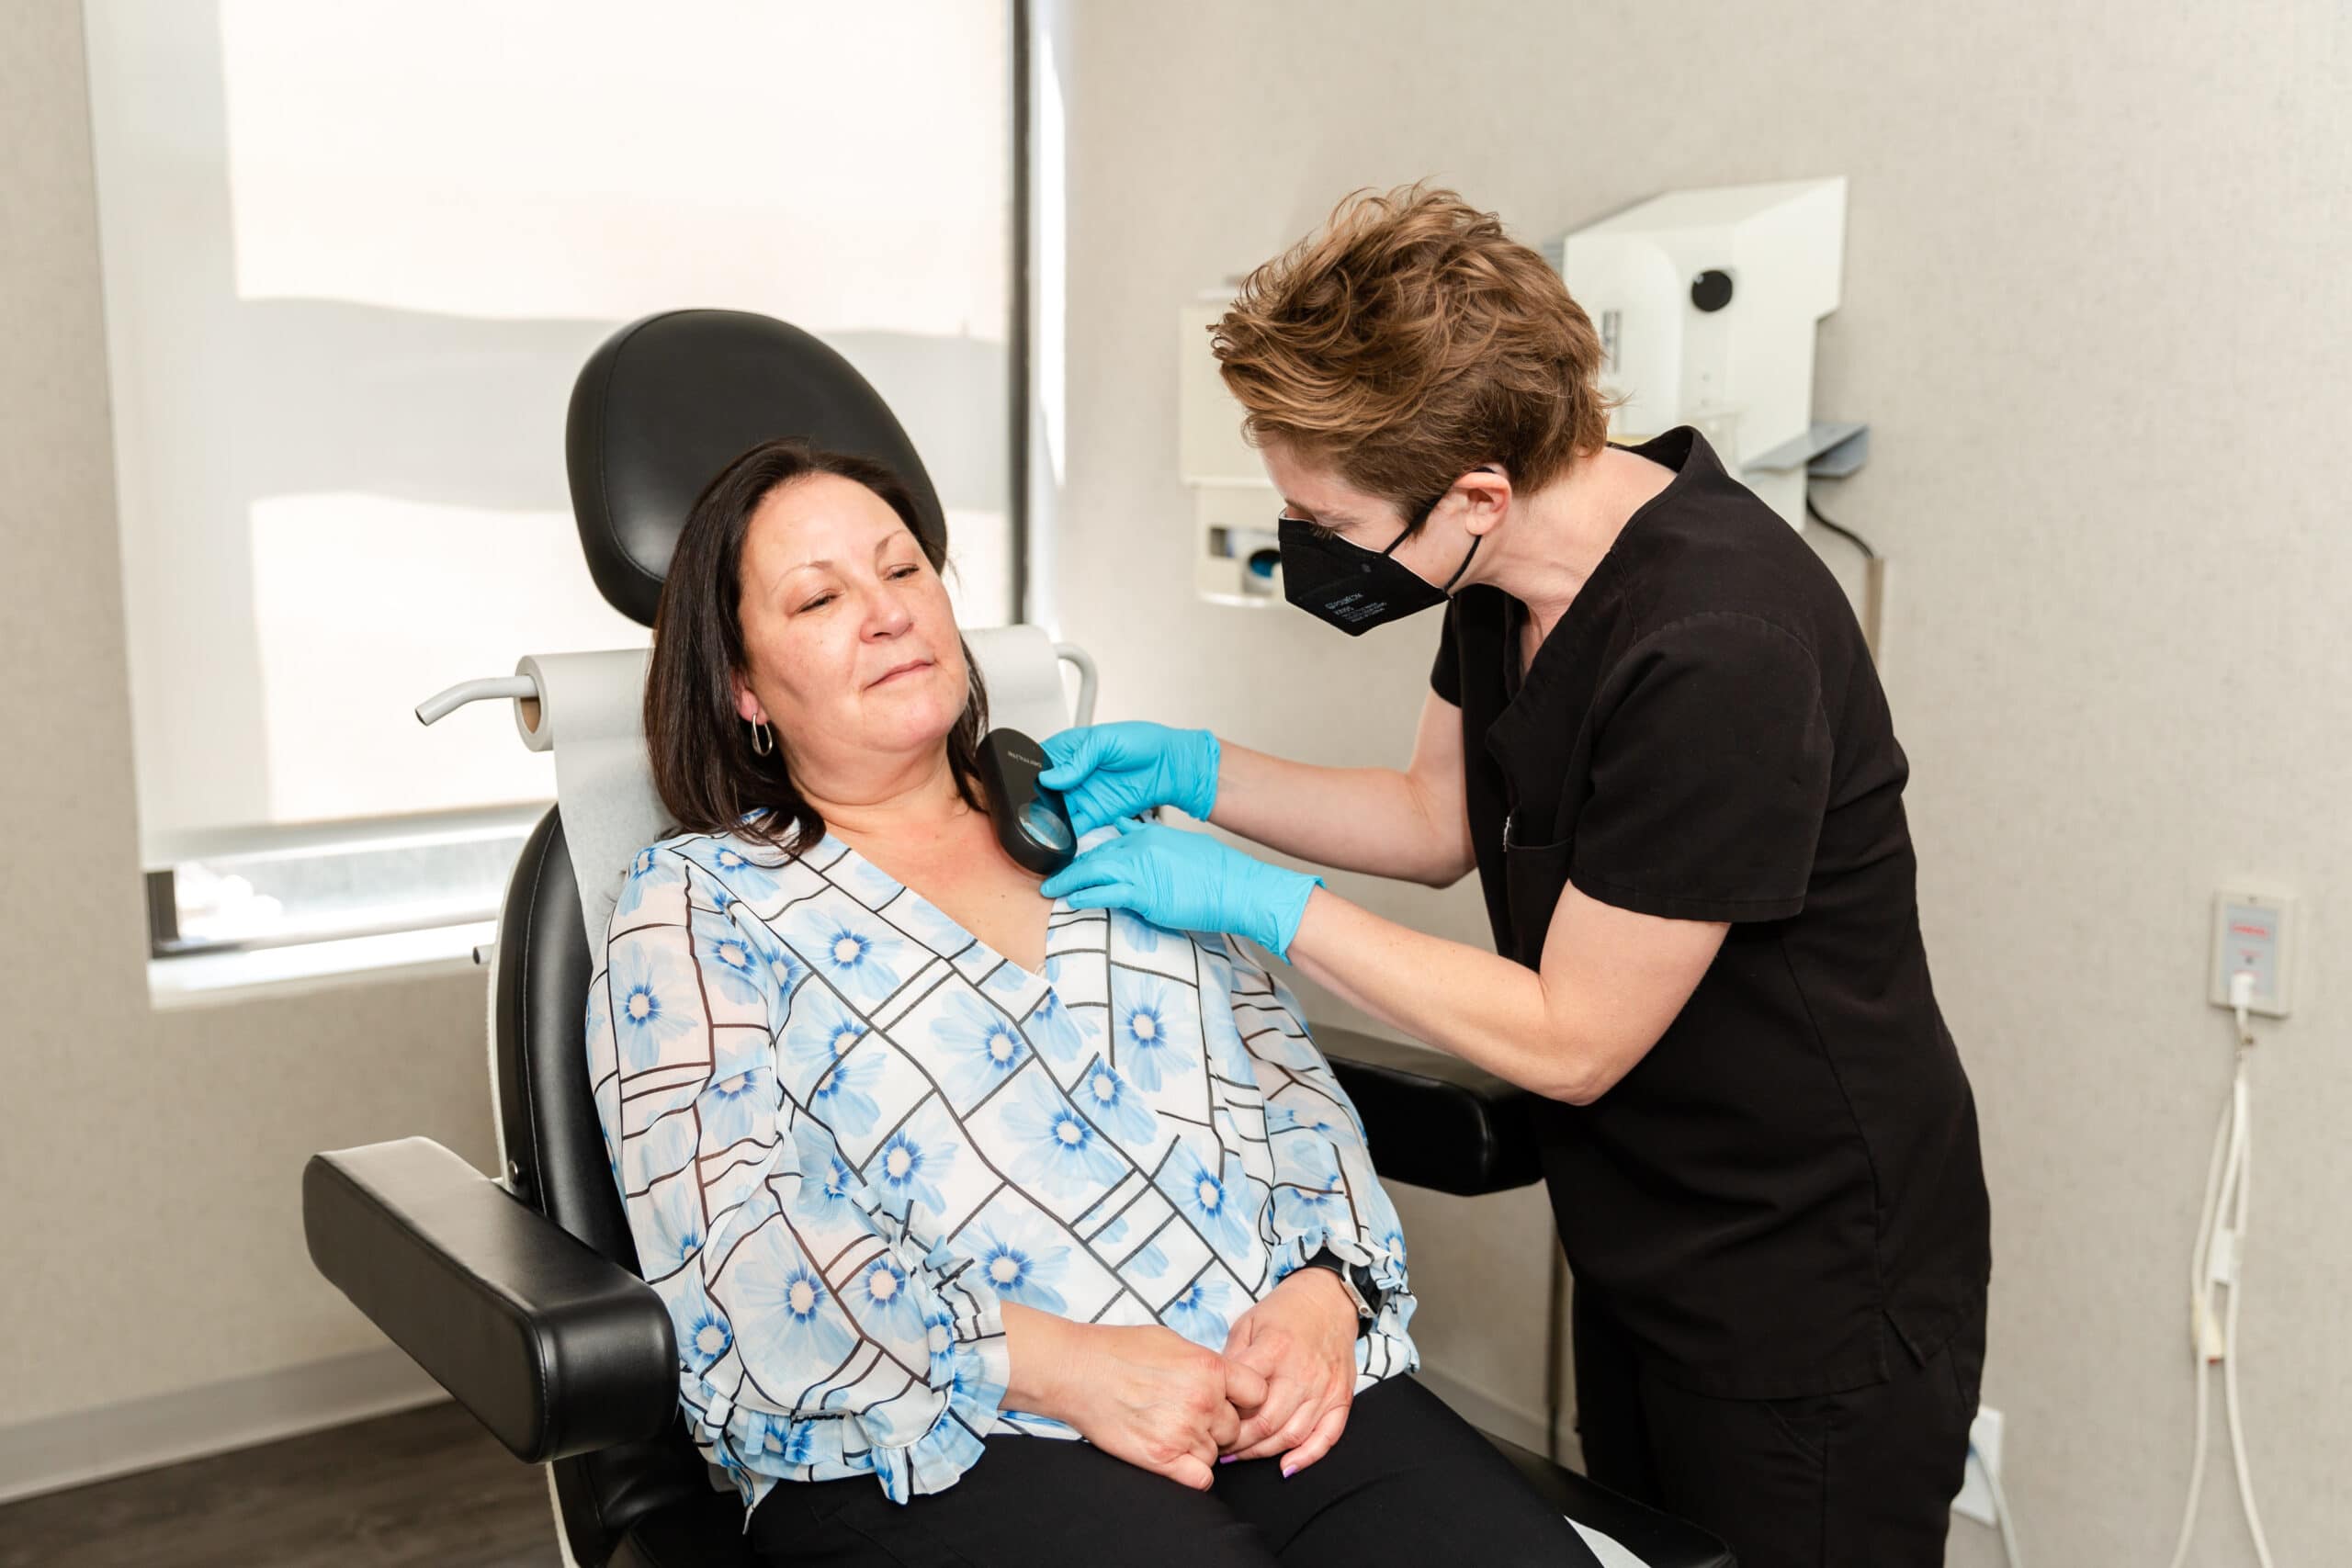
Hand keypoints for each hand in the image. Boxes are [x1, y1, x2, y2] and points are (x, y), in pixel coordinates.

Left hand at [1038, 821, 1323, 960]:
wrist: (1238, 887)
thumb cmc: (1218, 873)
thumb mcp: (1183, 846)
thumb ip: (1153, 840)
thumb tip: (1129, 830)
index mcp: (1150, 835)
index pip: (1109, 842)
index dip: (1087, 854)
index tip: (1072, 861)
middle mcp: (1141, 848)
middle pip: (1095, 856)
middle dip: (1070, 867)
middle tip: (1051, 876)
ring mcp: (1141, 870)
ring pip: (1094, 872)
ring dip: (1069, 881)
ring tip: (1051, 889)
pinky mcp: (1145, 894)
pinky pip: (1106, 893)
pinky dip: (1086, 895)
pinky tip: (1072, 899)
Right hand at [1039, 721, 1220, 835]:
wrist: (1171, 765)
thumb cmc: (1143, 743)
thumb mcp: (1105, 741)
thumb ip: (1077, 760)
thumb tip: (1050, 777)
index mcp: (1070, 750)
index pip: (1039, 762)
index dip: (1027, 772)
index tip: (1019, 783)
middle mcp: (1072, 775)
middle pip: (1043, 791)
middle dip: (1034, 800)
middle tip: (1025, 809)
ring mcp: (1082, 796)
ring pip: (1055, 811)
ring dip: (1047, 819)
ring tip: (1036, 826)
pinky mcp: (1096, 814)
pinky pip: (1075, 827)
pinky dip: (1065, 834)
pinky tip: (1057, 837)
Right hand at [1054, 1322, 1267, 1490]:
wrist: (1078, 1370)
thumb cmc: (1120, 1351)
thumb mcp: (1173, 1342)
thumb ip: (1205, 1364)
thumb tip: (1224, 1380)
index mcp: (1210, 1368)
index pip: (1257, 1393)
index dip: (1244, 1398)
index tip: (1230, 1400)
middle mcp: (1203, 1401)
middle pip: (1234, 1427)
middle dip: (1216, 1424)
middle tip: (1186, 1414)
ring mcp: (1183, 1432)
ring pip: (1215, 1454)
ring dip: (1198, 1447)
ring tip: (1168, 1428)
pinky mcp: (1162, 1458)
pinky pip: (1200, 1479)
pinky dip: (1192, 1473)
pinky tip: (1175, 1457)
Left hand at [1221, 1267, 1360, 1474]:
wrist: (1329, 1299)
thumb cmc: (1283, 1311)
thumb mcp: (1248, 1324)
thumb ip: (1233, 1359)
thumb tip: (1215, 1395)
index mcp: (1276, 1350)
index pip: (1245, 1397)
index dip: (1222, 1415)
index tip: (1208, 1422)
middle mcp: (1303, 1372)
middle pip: (1267, 1423)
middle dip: (1238, 1442)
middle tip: (1219, 1446)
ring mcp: (1325, 1388)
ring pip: (1292, 1436)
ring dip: (1263, 1453)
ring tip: (1241, 1455)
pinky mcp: (1341, 1397)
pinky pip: (1327, 1437)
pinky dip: (1307, 1457)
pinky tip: (1286, 1467)